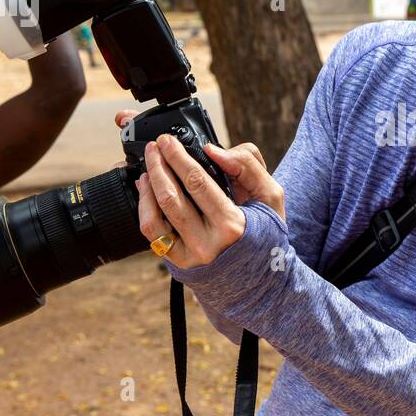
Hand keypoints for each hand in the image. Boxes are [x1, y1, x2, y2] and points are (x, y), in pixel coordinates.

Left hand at [115, 111, 285, 268]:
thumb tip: (213, 150)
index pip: (197, 182)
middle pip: (171, 197)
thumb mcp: (270, 196)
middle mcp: (208, 243)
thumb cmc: (265, 231)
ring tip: (150, 166)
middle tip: (155, 146)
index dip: (178, 157)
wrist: (259, 275)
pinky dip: (145, 207)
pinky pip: (152, 233)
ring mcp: (190, 255)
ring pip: (156, 215)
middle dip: (158, 165)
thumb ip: (248, 166)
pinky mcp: (178, 261)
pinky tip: (147, 189)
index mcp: (232, 225)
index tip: (168, 141)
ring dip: (149, 185)